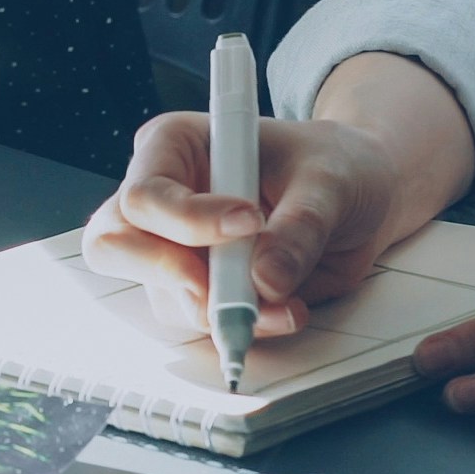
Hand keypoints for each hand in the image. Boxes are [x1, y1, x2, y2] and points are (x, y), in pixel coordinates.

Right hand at [81, 110, 414, 339]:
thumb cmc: (334, 165)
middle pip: (115, 246)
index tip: (250, 223)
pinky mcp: (202, 288)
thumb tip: (265, 280)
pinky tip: (286, 311)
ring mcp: (176, 248)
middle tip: (226, 290)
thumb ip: (300, 226)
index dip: (187, 220)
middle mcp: (163, 198)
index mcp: (174, 146)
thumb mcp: (329, 181)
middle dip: (168, 276)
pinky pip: (200, 321)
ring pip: (162, 295)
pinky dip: (241, 327)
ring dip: (220, 311)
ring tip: (286, 304)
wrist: (360, 195)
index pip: (146, 193)